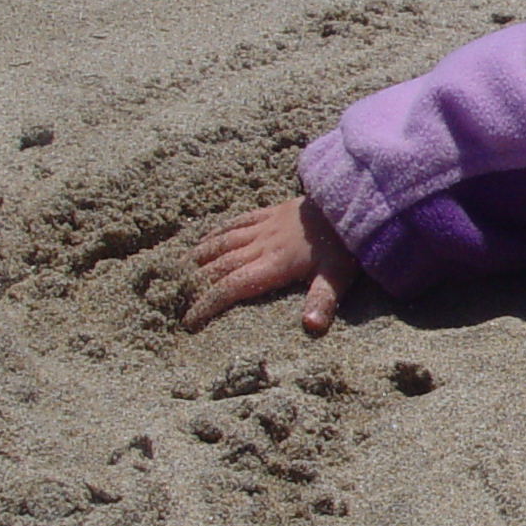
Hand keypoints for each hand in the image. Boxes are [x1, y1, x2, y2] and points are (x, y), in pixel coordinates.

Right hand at [185, 196, 358, 333]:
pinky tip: (203, 240)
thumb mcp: (340, 275)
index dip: (208, 304)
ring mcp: (264, 226)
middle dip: (195, 285)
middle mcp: (262, 245)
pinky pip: (235, 223)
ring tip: (178, 272)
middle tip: (175, 301)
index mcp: (275, 264)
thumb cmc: (346, 242)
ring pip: (222, 243)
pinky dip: (215, 233)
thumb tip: (311, 327)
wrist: (350, 198)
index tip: (189, 321)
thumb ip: (323, 300)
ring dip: (198, 258)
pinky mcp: (269, 212)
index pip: (232, 287)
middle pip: (220, 267)